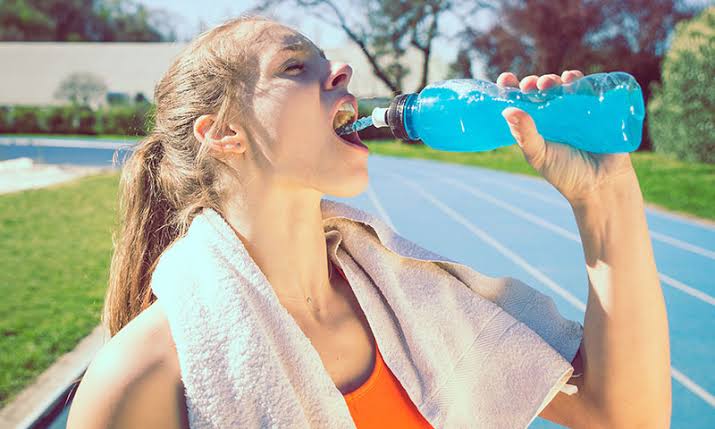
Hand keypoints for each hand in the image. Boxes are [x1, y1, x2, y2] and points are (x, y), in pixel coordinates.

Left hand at [497, 70, 636, 204]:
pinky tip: (571, 78)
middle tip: (530, 85)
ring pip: (560, 87)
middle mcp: (552, 117)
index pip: (519, 103)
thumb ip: (525, 134)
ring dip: (552, 80)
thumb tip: (507, 110)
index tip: (506, 79)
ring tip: (548, 83)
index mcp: (534, 127)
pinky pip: (585, 89)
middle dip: (532, 84)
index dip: (511, 89)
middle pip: (538, 91)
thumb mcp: (539, 154)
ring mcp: (573, 111)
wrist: (601, 184)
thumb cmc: (565, 173)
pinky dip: (577, 80)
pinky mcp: (594, 109)